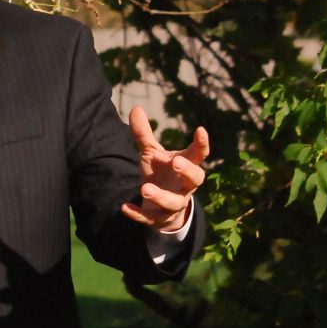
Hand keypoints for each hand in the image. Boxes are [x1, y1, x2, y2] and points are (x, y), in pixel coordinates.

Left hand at [121, 106, 208, 231]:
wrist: (159, 207)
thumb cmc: (161, 173)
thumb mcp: (152, 154)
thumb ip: (144, 134)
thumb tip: (135, 108)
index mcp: (186, 166)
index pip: (199, 154)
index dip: (202, 143)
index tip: (200, 130)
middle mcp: (184, 186)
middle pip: (196, 179)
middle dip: (188, 171)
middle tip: (176, 162)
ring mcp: (173, 203)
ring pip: (174, 203)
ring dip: (161, 196)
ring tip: (145, 188)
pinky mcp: (158, 218)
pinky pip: (150, 219)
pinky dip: (138, 214)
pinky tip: (125, 207)